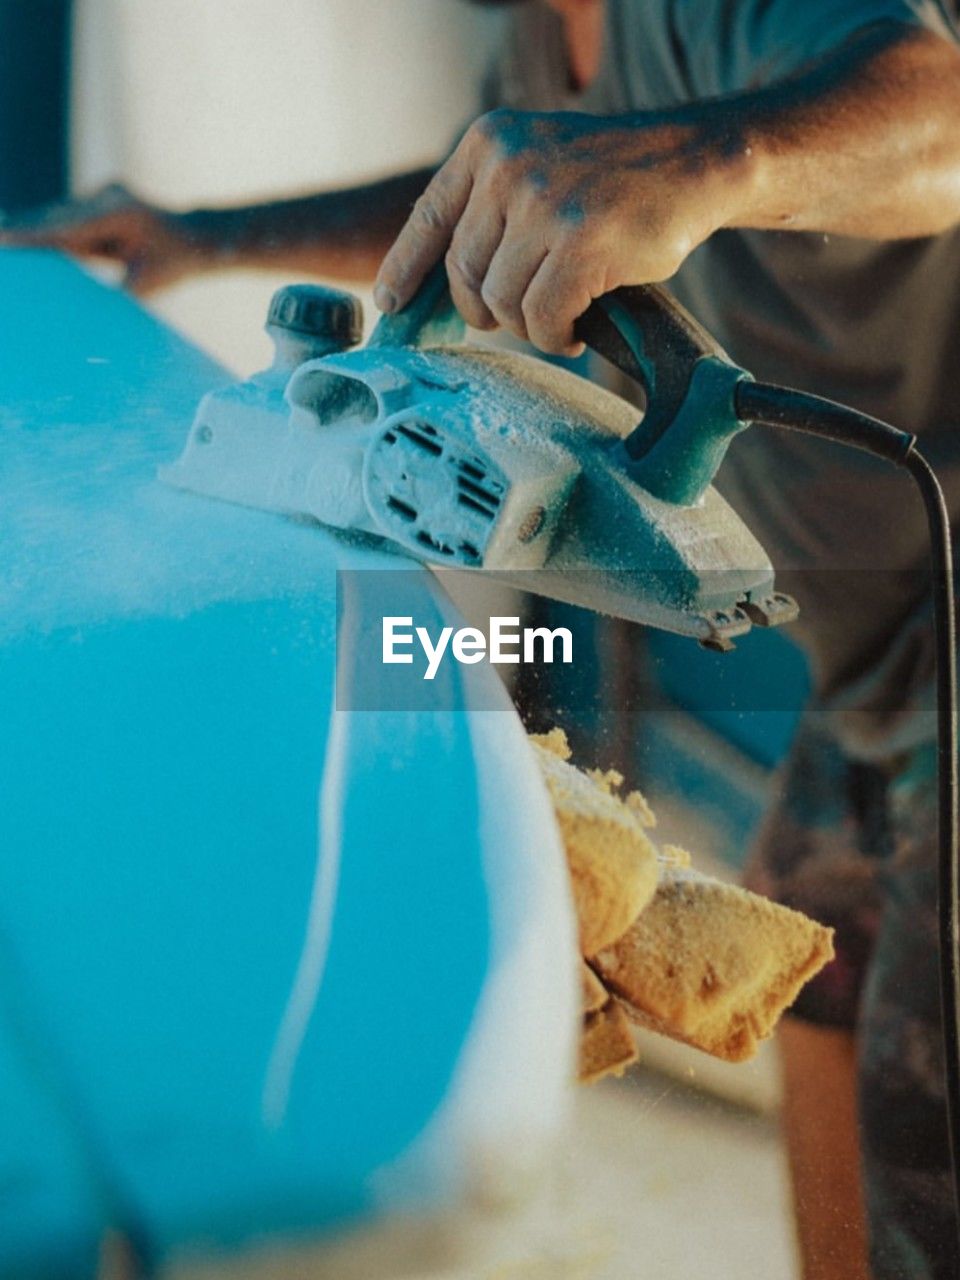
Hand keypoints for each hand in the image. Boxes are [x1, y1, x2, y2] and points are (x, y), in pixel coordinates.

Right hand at [0, 183, 222, 294]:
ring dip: (28, 228)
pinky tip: (13, 234)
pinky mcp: (96, 201)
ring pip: (57, 216)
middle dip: (21, 228)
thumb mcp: (146, 284)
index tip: (2, 235)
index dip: (31, 233)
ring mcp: (101, 195)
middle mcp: (107, 196)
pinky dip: (44, 230)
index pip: (66, 226)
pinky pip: (65, 219)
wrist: (193, 236)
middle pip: (55, 217)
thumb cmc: (173, 263)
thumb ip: (115, 291)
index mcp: (120, 212)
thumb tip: (84, 305)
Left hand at [374, 109, 748, 354]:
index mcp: (490, 143)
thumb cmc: (616, 179)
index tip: (390, 302)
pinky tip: (577, 327)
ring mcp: (544, 204)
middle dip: (486, 309)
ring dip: (529, 324)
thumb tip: (449, 282)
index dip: (404, 266)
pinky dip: (556, 334)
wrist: (696, 161)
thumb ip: (493, 207)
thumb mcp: (540, 164)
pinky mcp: (581, 244)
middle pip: (464, 272)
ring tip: (560, 317)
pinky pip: (542, 316)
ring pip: (502, 301)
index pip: (429, 215)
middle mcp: (508, 166)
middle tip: (519, 316)